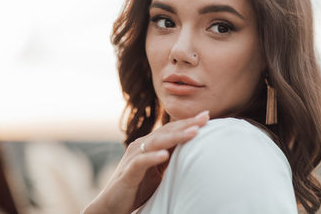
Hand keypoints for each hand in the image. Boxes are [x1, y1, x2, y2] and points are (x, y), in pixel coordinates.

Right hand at [82, 110, 209, 213]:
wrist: (113, 203)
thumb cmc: (139, 186)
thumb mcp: (160, 170)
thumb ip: (172, 158)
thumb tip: (193, 149)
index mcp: (150, 144)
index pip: (172, 129)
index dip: (188, 123)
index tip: (207, 116)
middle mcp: (141, 146)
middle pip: (166, 131)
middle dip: (187, 124)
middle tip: (205, 118)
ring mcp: (134, 157)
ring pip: (156, 142)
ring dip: (176, 137)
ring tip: (194, 132)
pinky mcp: (128, 172)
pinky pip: (141, 162)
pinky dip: (153, 157)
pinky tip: (165, 155)